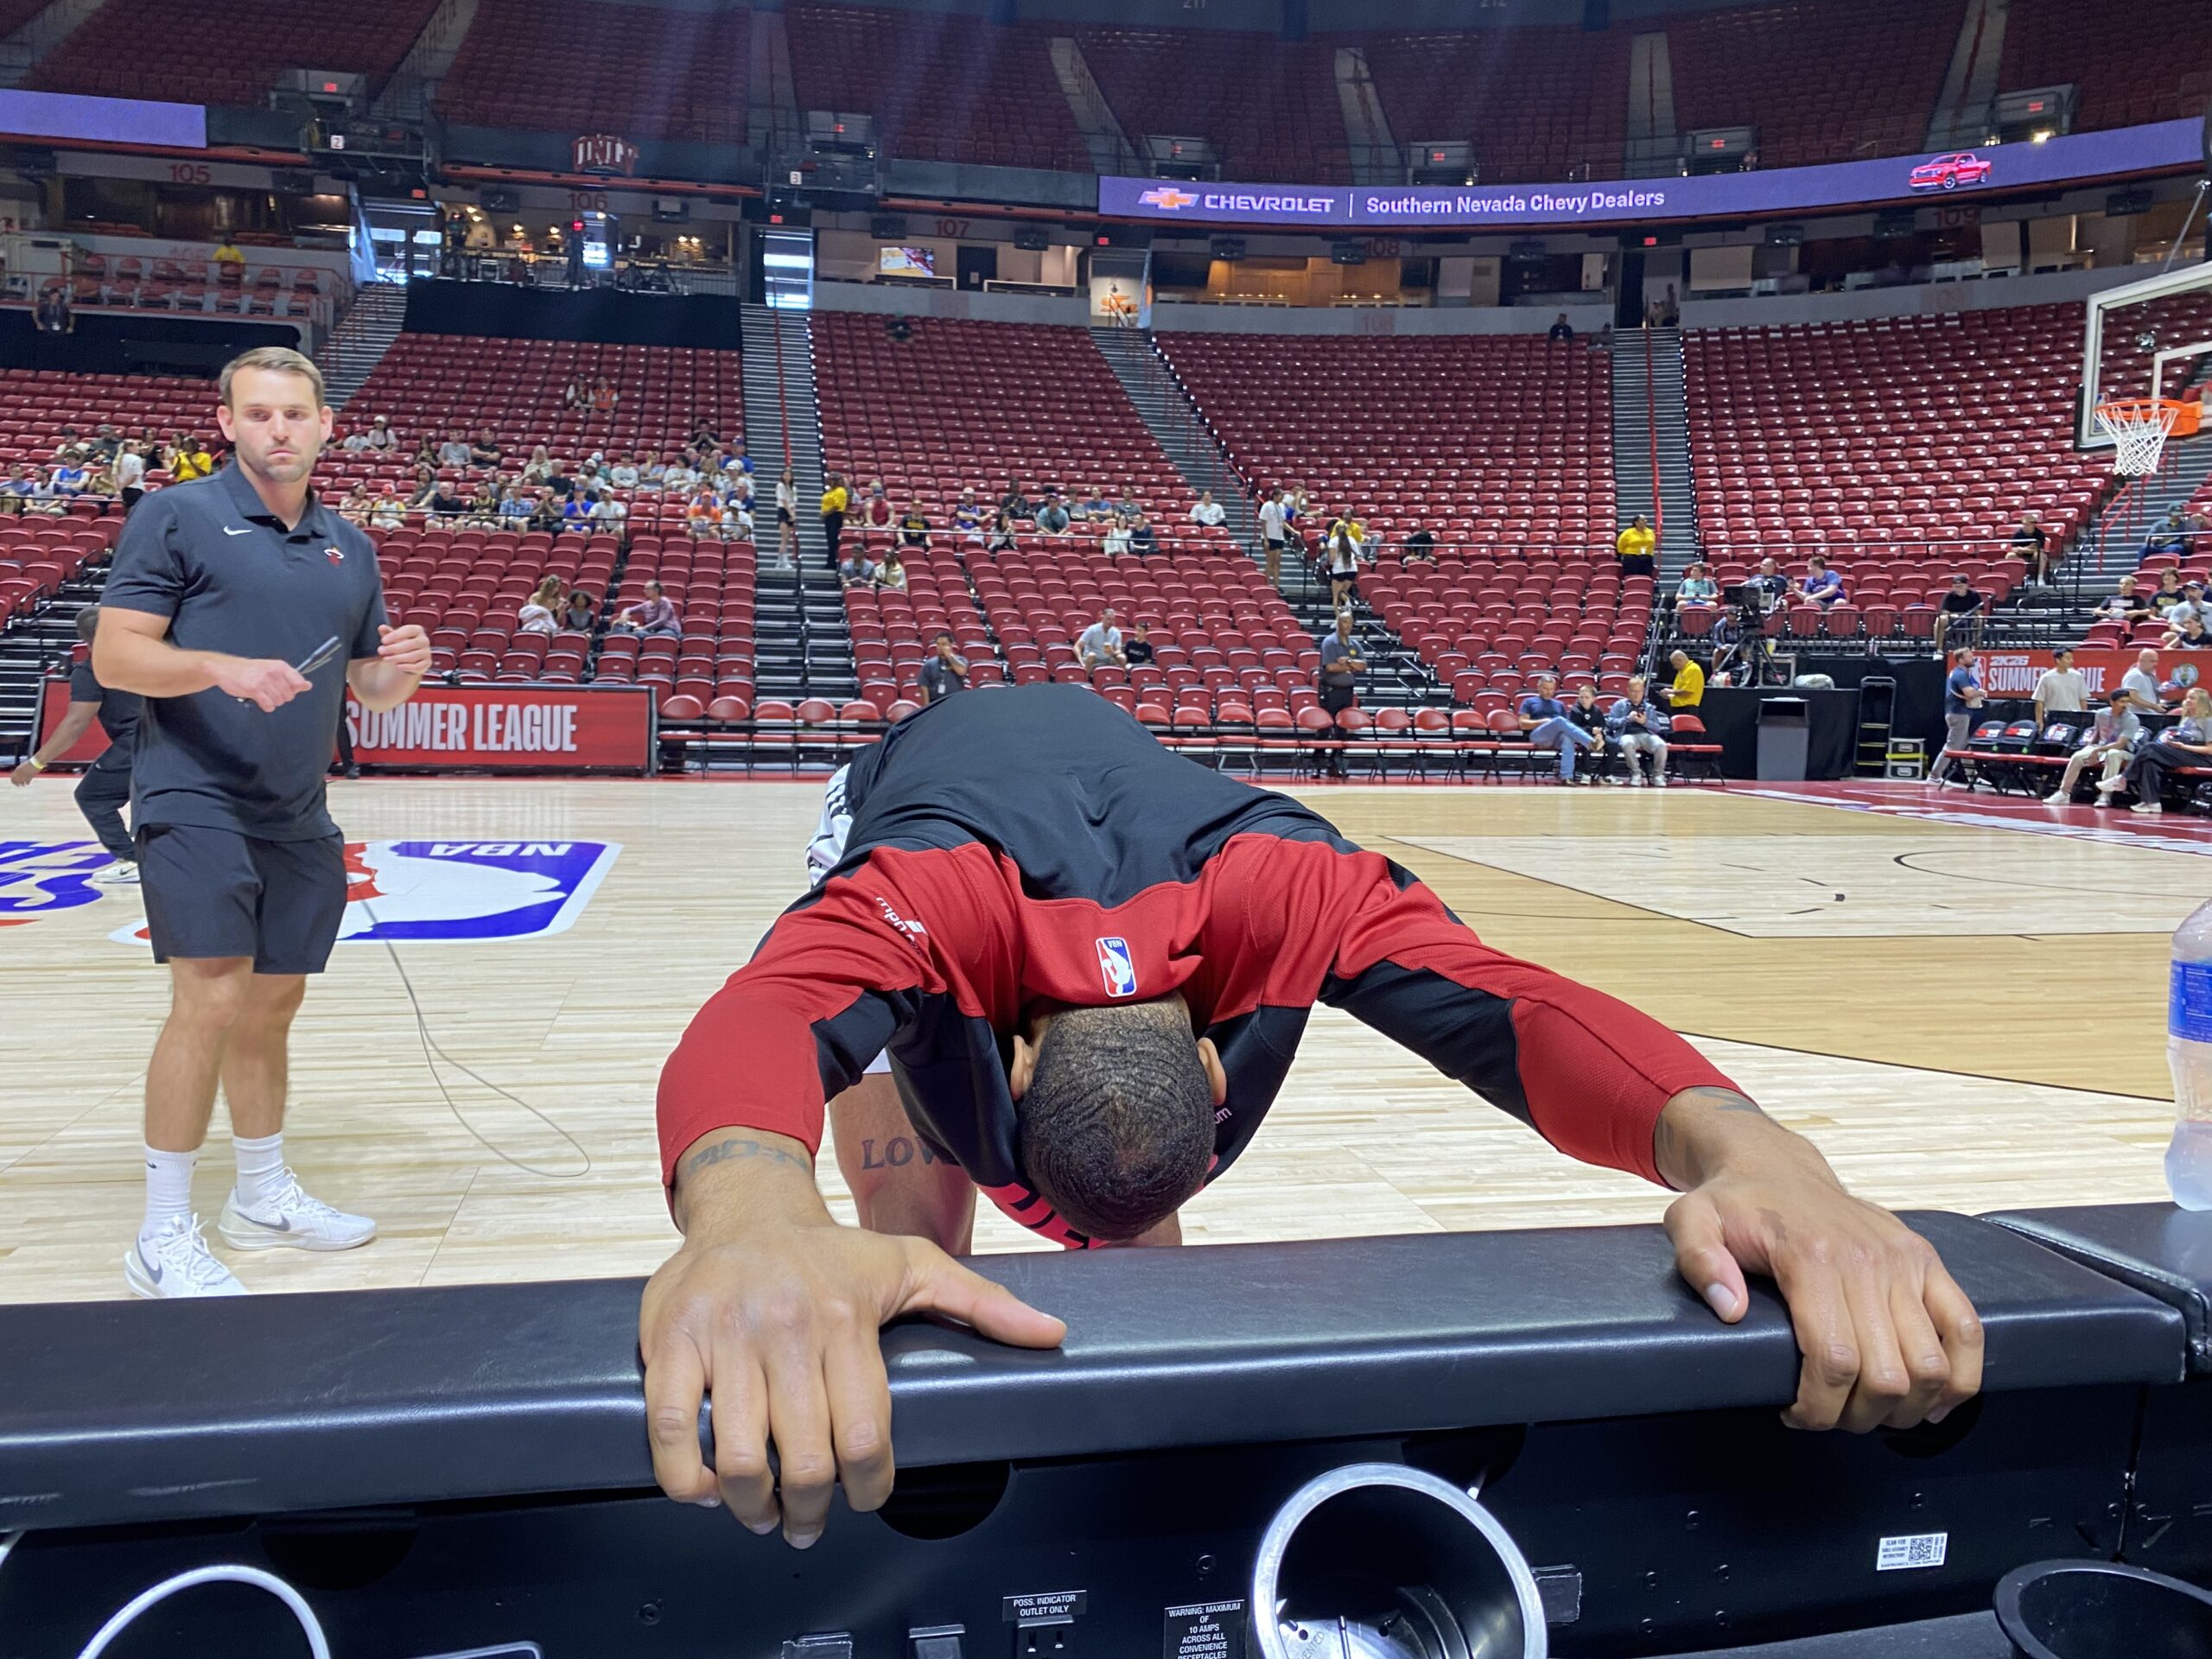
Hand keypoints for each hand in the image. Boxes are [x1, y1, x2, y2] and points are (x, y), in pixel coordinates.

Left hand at [9, 759, 41, 786]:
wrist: (35, 763)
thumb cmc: (28, 763)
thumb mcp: (21, 766)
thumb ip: (18, 771)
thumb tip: (16, 775)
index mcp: (17, 770)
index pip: (12, 777)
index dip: (12, 781)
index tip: (13, 782)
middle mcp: (20, 774)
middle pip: (16, 781)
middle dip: (16, 784)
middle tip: (18, 785)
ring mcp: (25, 775)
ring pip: (21, 783)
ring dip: (22, 784)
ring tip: (23, 785)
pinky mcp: (30, 777)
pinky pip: (27, 782)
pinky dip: (27, 783)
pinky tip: (27, 784)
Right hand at [213, 657, 310, 711]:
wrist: (227, 668)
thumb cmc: (251, 670)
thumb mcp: (273, 669)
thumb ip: (291, 678)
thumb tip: (308, 686)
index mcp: (280, 666)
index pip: (298, 682)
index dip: (293, 690)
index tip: (284, 688)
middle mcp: (273, 672)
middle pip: (289, 695)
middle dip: (281, 697)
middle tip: (269, 691)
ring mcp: (264, 681)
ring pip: (279, 701)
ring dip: (272, 701)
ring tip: (263, 694)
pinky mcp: (254, 689)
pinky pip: (269, 705)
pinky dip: (266, 706)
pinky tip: (260, 700)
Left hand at [376, 623, 432, 676]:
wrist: (409, 657)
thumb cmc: (400, 643)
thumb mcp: (393, 637)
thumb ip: (387, 632)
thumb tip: (381, 627)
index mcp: (417, 630)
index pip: (408, 630)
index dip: (395, 635)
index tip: (383, 641)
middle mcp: (424, 640)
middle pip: (410, 644)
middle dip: (393, 648)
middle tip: (380, 651)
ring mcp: (427, 652)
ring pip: (412, 656)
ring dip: (397, 658)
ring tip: (385, 659)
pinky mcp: (427, 663)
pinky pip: (417, 666)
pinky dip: (406, 666)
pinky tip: (397, 665)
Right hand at [640, 1223, 1064, 1546]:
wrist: (747, 1209)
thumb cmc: (830, 1253)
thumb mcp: (913, 1265)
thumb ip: (983, 1302)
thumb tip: (1051, 1334)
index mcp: (847, 1318)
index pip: (864, 1434)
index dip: (869, 1486)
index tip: (866, 1496)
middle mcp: (786, 1327)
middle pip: (805, 1457)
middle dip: (811, 1509)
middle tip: (810, 1521)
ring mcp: (724, 1335)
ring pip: (739, 1455)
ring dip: (753, 1505)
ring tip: (763, 1512)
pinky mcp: (670, 1340)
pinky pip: (673, 1427)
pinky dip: (687, 1475)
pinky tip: (706, 1486)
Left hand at [1665, 1151, 1981, 1433]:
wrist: (1774, 1167)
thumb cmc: (1734, 1203)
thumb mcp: (1692, 1219)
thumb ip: (1699, 1261)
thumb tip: (1730, 1309)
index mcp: (1812, 1257)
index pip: (1834, 1359)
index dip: (1818, 1406)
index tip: (1795, 1415)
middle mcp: (1868, 1260)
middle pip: (1886, 1373)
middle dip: (1857, 1416)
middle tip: (1830, 1417)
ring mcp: (1905, 1261)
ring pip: (1931, 1364)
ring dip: (1905, 1408)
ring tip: (1870, 1413)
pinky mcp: (1927, 1260)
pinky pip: (1966, 1328)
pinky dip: (1960, 1378)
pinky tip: (1932, 1402)